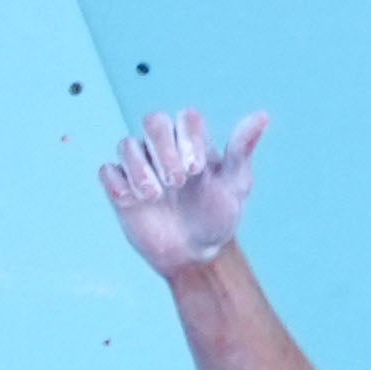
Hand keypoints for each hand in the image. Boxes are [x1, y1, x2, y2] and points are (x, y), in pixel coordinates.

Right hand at [99, 107, 267, 279]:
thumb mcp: (236, 184)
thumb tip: (263, 115)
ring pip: (126, 145)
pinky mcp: (120, 187)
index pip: (185, 116)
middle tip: (177, 181)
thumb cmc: (218, 216)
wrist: (196, 254)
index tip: (198, 170)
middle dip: (163, 148)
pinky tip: (134, 202)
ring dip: (139, 169)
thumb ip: (242, 149)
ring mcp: (139, 166)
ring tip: (155, 196)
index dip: (188, 137)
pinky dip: (118, 183)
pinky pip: (107, 171)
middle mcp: (164, 148)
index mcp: (193, 141)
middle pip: (153, 121)